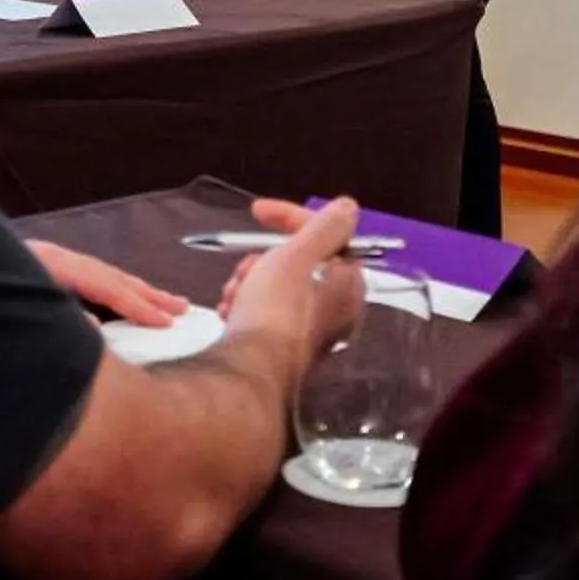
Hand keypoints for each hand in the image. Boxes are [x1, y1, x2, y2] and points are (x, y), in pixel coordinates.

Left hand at [25, 240, 187, 327]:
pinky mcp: (43, 267)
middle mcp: (56, 258)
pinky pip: (89, 277)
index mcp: (52, 264)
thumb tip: (95, 326)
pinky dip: (114, 288)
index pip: (107, 286)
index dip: (138, 305)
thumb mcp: (24, 306)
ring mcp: (49, 260)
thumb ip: (61, 318)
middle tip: (182, 307)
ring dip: (135, 290)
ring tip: (165, 301)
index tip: (167, 322)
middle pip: (111, 275)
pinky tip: (124, 299)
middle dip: (148, 293)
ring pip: (103, 274)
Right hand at [215, 195, 363, 354]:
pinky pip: (267, 312)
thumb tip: (349, 206)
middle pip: (298, 262)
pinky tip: (229, 312)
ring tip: (232, 294)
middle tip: (243, 268)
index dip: (290, 216)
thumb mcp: (296, 258)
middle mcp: (336, 309)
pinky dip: (247, 305)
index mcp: (346, 284)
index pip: (325, 234)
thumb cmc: (274, 310)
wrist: (249, 372)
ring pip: (277, 286)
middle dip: (263, 258)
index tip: (256, 210)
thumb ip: (325, 228)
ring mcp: (311, 331)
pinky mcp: (286, 347)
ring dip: (249, 281)